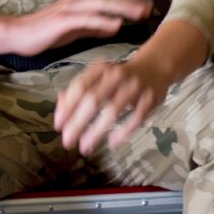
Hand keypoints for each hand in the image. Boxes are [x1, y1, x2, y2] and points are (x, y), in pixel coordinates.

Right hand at [12, 0, 152, 57]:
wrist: (19, 35)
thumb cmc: (46, 32)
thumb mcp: (75, 29)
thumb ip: (94, 26)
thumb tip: (114, 25)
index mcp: (81, 1)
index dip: (129, 0)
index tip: (147, 6)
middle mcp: (77, 0)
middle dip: (131, 2)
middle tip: (150, 7)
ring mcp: (70, 8)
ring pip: (101, 4)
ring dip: (123, 8)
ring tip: (140, 13)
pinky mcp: (62, 20)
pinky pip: (87, 19)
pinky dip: (103, 21)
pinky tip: (117, 24)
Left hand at [54, 52, 172, 154]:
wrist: (155, 66)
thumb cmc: (120, 76)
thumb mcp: (98, 77)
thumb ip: (78, 91)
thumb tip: (60, 110)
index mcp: (101, 69)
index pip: (80, 87)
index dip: (67, 107)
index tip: (59, 126)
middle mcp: (117, 76)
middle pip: (93, 100)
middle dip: (78, 123)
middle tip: (68, 141)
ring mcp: (135, 87)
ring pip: (113, 111)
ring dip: (97, 131)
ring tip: (85, 147)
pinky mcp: (150, 99)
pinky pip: (135, 118)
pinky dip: (123, 132)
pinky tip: (111, 143)